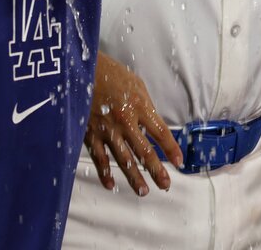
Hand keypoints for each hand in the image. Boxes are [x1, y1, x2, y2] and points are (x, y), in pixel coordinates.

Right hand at [84, 53, 182, 194]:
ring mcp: (107, 130)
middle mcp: (125, 121)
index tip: (179, 162)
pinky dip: (105, 173)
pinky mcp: (90, 134)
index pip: (161, 132)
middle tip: (166, 184)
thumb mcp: (135, 84)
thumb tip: (153, 125)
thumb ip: (145, 106)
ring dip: (134, 177)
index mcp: (139, 106)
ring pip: (123, 159)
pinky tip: (111, 184)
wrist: (81, 69)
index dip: (171, 149)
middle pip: (145, 151)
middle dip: (157, 170)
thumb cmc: (110, 73)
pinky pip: (99, 158)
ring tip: (143, 191)